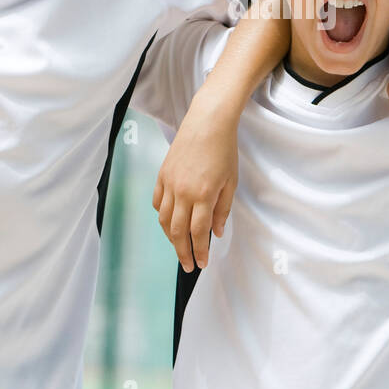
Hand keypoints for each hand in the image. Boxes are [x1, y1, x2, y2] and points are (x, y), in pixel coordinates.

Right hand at [152, 98, 236, 271]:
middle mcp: (183, 192)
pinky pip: (157, 202)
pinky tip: (168, 223)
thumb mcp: (231, 182)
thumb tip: (217, 233)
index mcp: (203, 195)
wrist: (208, 122)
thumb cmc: (224, 150)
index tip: (202, 264)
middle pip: (178, 231)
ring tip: (179, 247)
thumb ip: (223, 210)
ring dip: (170, 238)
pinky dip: (161, 215)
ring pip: (164, 219)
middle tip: (188, 266)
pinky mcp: (162, 175)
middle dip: (182, 252)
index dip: (199, 251)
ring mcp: (170, 183)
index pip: (198, 233)